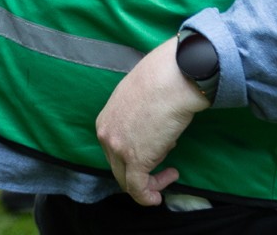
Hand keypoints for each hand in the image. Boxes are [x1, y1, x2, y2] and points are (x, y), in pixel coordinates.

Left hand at [95, 39, 207, 205]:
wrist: (171, 78)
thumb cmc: (161, 82)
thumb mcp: (137, 100)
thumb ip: (135, 119)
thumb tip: (151, 132)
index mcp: (105, 121)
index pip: (114, 152)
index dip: (135, 159)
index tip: (157, 156)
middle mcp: (106, 135)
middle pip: (119, 168)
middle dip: (142, 173)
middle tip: (165, 170)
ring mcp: (118, 148)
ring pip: (128, 181)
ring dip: (150, 184)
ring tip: (169, 174)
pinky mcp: (135, 159)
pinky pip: (137, 189)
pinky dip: (147, 197)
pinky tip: (159, 196)